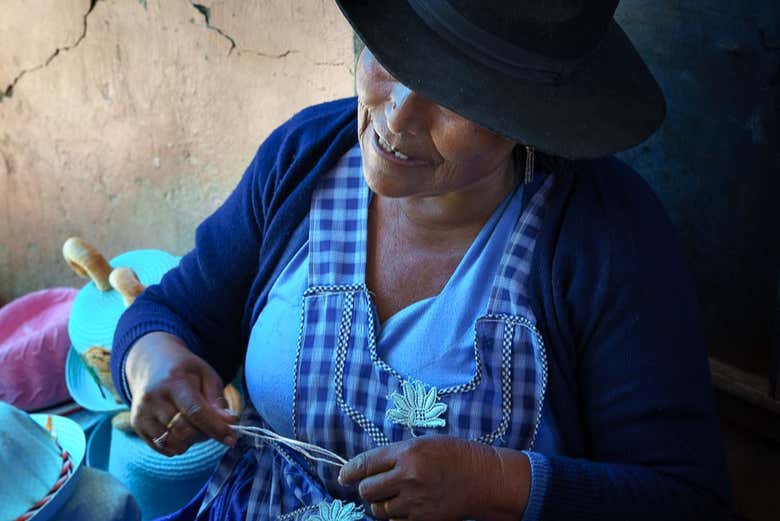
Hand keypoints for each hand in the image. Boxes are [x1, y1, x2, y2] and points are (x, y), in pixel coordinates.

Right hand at [125, 331, 237, 455]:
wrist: (151, 362)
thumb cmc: (185, 371)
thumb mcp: (206, 375)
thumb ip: (217, 400)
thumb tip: (229, 422)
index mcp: (174, 381)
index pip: (196, 412)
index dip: (216, 428)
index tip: (232, 439)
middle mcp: (154, 398)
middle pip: (185, 431)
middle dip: (204, 434)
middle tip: (211, 426)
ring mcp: (142, 412)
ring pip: (173, 443)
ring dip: (191, 442)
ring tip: (194, 426)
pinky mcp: (136, 424)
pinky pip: (162, 447)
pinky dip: (177, 446)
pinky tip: (181, 431)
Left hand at [338, 435, 530, 520]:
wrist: (484, 479)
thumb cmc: (455, 455)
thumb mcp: (423, 444)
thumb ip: (396, 455)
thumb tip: (368, 467)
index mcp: (407, 453)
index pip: (365, 464)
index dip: (350, 472)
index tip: (344, 476)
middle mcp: (407, 477)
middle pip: (367, 491)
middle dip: (367, 489)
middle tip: (374, 486)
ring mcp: (415, 502)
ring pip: (379, 510)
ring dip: (381, 504)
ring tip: (394, 496)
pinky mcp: (423, 520)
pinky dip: (396, 516)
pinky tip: (407, 507)